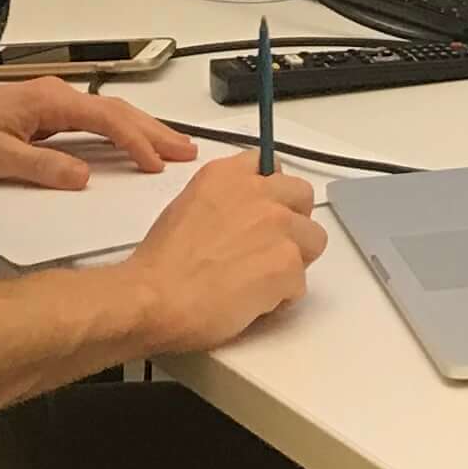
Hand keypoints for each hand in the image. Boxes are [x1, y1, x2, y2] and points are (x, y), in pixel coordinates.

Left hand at [0, 76, 201, 189]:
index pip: (107, 118)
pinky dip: (117, 133)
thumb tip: (84, 176)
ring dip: (139, 130)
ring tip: (169, 148)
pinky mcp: (39, 117)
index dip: (136, 141)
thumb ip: (41, 167)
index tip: (157, 164)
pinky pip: (90, 123)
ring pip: (106, 114)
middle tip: (187, 151)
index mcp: (48, 100)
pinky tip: (127, 146)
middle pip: (117, 110)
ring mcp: (47, 105)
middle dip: (154, 130)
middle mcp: (52, 96)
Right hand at [119, 152, 325, 352]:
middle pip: (303, 197)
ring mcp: (277, 226)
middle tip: (268, 248)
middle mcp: (258, 192)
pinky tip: (253, 302)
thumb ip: (225, 201)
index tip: (265, 210)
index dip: (272, 192)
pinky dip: (283, 296)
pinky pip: (302, 281)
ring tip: (260, 280)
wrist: (153, 298)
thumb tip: (242, 216)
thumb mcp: (188, 207)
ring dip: (294, 260)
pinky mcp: (287, 263)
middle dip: (293, 221)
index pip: (271, 166)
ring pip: (314, 239)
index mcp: (228, 175)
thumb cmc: (161, 264)